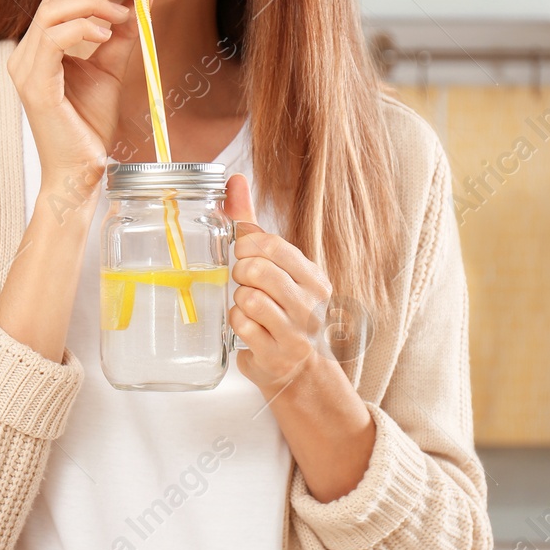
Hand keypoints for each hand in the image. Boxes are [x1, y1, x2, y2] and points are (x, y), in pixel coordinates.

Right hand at [6, 0, 150, 198]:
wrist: (81, 171)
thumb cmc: (89, 127)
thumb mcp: (111, 70)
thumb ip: (120, 36)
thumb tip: (139, 1)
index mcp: (40, 45)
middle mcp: (26, 51)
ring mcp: (25, 67)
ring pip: (52, 10)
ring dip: (95, 2)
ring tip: (126, 12)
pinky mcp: (33, 85)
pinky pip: (52, 39)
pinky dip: (82, 28)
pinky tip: (107, 34)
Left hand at [223, 172, 331, 392]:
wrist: (298, 371)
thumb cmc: (281, 309)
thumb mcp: (274, 266)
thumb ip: (252, 225)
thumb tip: (234, 179)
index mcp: (314, 278)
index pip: (273, 246)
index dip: (246, 246)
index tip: (242, 252)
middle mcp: (311, 306)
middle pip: (257, 271)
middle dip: (240, 273)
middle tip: (244, 282)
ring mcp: (295, 334)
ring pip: (247, 299)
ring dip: (238, 301)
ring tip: (249, 306)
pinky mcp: (275, 356)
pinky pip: (240, 326)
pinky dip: (236, 323)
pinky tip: (248, 328)